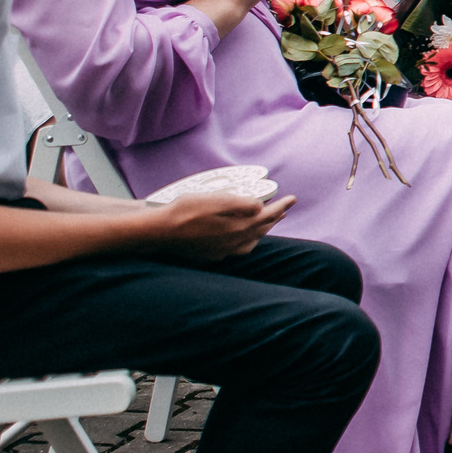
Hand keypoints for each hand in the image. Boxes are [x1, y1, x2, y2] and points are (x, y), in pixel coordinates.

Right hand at [145, 193, 296, 262]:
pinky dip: (246, 240)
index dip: (282, 206)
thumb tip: (262, 207)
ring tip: (268, 222)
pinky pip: (236, 248)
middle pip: (261, 230)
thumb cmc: (184, 211)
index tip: (293, 198)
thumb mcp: (216, 200)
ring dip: (262, 231)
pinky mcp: (210, 254)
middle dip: (275, 218)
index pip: (268, 216)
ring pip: (250, 242)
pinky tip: (241, 237)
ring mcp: (221, 251)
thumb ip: (241, 204)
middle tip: (284, 208)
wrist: (158, 232)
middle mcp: (233, 243)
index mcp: (238, 228)